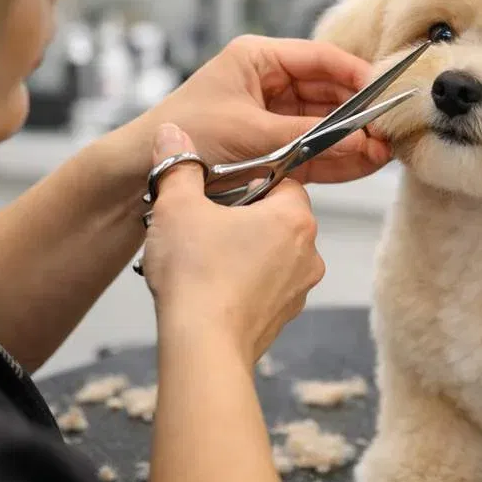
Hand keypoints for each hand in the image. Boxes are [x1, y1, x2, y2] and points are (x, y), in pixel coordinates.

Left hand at [133, 36, 391, 185]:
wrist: (142, 176)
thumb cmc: (186, 137)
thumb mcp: (251, 132)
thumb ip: (308, 136)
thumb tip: (358, 139)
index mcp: (258, 60)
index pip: (320, 58)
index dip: (354, 74)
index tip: (381, 91)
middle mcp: (269, 85)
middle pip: (327, 94)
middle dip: (357, 114)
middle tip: (386, 130)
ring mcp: (273, 118)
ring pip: (325, 126)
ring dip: (352, 140)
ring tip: (382, 152)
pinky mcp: (274, 150)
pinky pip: (314, 151)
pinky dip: (338, 159)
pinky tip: (364, 164)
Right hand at [140, 122, 324, 361]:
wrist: (202, 345)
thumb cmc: (197, 274)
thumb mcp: (178, 205)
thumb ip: (178, 166)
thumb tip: (173, 135)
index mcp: (296, 218)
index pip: (282, 181)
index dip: (246, 182)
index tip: (217, 192)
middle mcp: (308, 253)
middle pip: (276, 218)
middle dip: (241, 217)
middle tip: (202, 224)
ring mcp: (298, 289)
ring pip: (270, 254)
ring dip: (241, 251)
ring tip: (201, 258)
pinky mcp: (282, 317)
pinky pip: (264, 287)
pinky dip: (242, 283)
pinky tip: (209, 287)